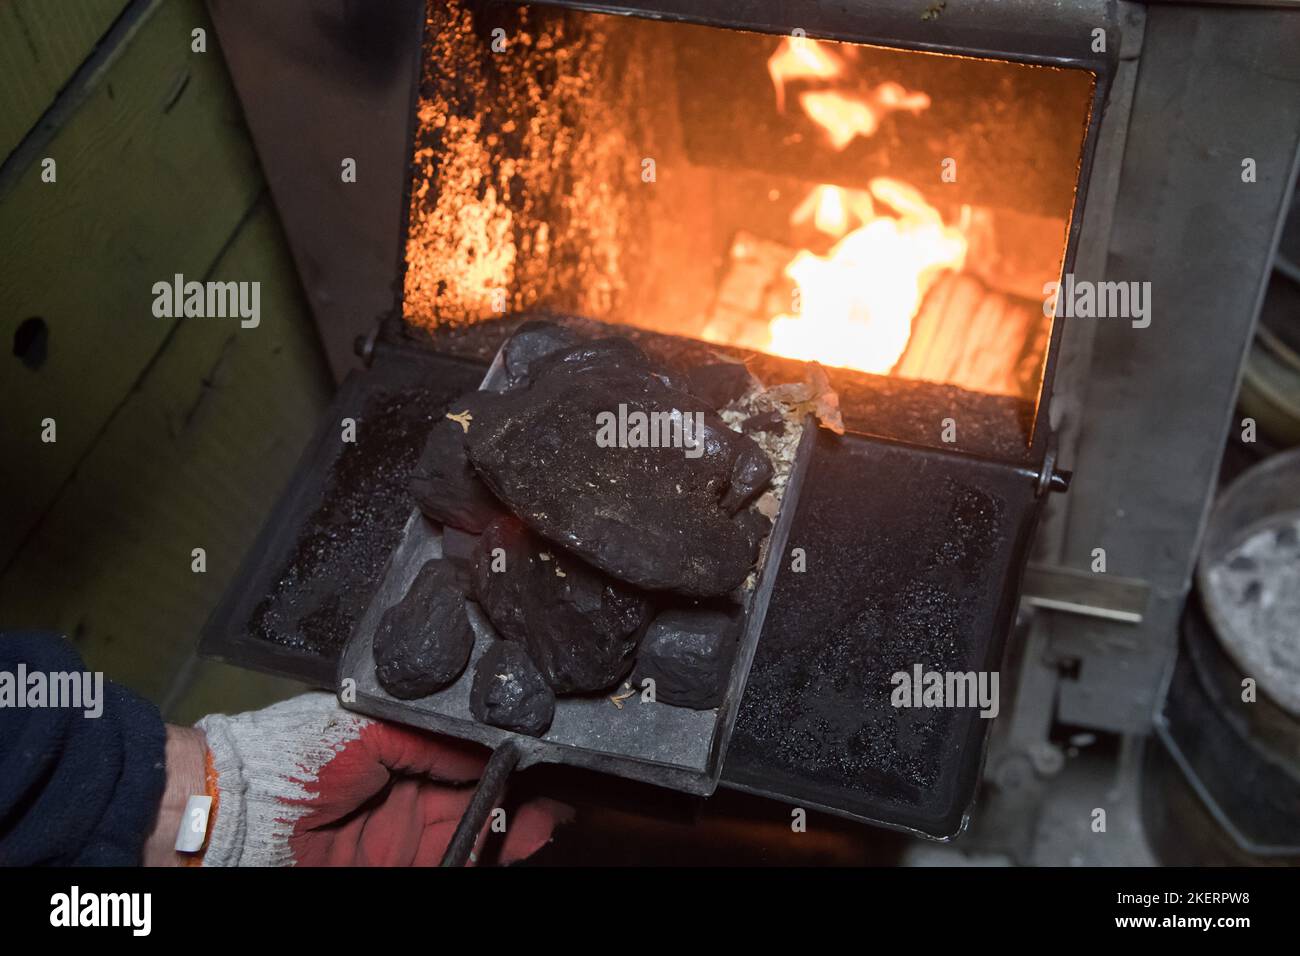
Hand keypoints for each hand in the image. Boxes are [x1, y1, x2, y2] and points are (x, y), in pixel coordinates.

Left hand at [195, 694, 565, 865]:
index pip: (462, 754)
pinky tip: (504, 850)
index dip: (501, 760)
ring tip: (543, 827)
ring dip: (507, 833)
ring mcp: (397, 835)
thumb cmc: (288, 759)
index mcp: (397, 748)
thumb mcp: (367, 731)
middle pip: (475, 797)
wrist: (233, 818)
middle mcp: (402, 791)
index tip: (536, 763)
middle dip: (517, 799)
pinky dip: (477, 859)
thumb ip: (426, 737)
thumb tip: (480, 739)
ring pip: (468, 835)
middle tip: (554, 802)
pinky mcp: (390, 869)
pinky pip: (445, 863)